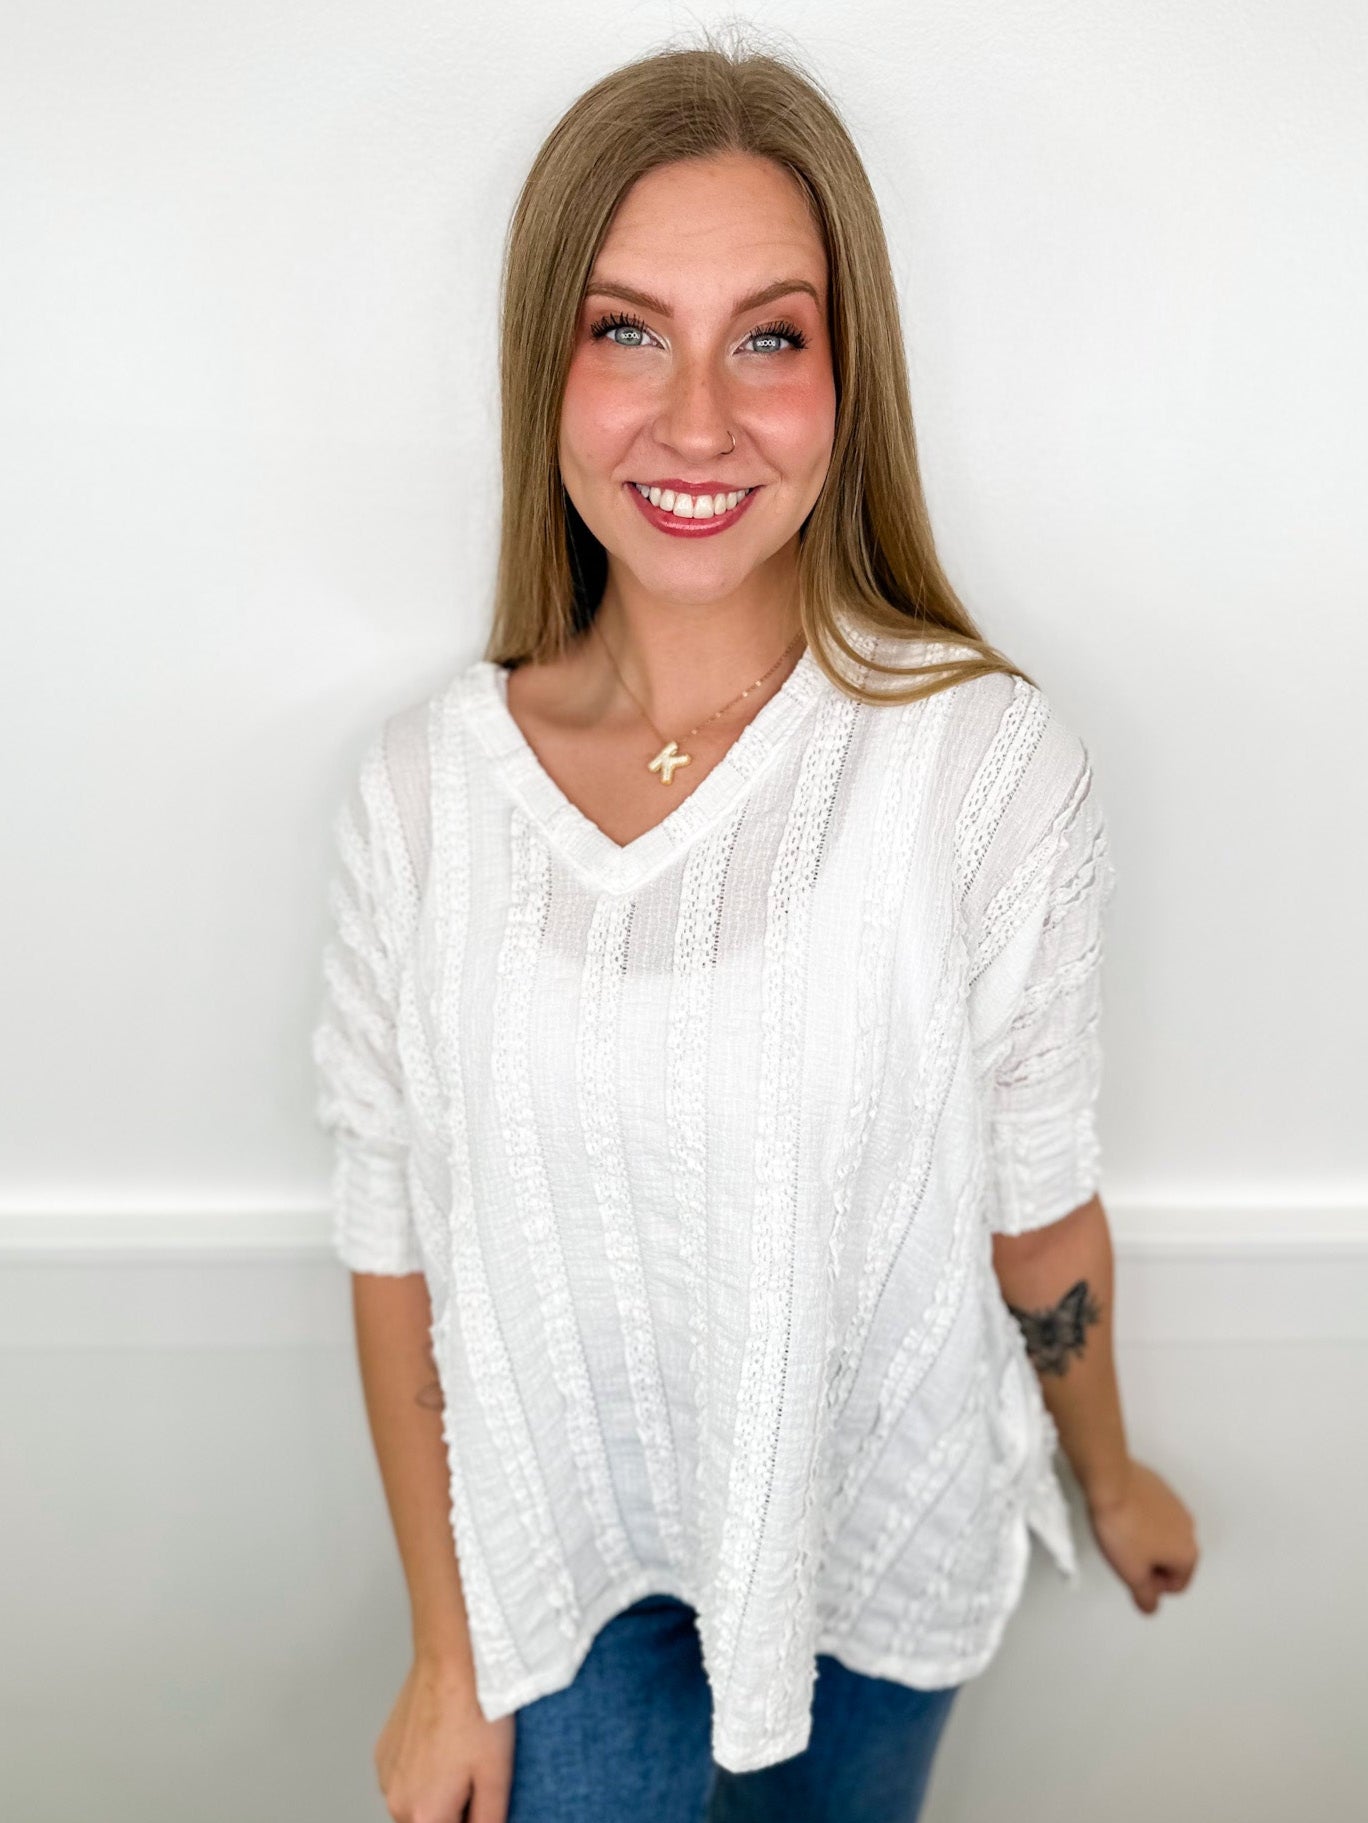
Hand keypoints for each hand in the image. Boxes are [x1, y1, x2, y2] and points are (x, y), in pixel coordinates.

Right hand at [374, 1653, 514, 1822]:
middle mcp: (395, 1801)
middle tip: (475, 1773)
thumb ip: (488, 1821)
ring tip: (460, 1753)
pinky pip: (405, 1775)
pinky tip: (443, 1742)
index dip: (472, 1819)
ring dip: (437, 1791)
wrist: (451, 1660)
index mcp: (423, 1816)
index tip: (481, 1798)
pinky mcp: (382, 1751)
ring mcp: (385, 1774)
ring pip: (417, 1800)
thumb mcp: (497, 1777)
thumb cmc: (476, 1711)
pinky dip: (422, 1769)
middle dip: (454, 1810)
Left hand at [1085, 1456, 1198, 1613]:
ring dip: (1146, 1542)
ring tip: (1121, 1534)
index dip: (1151, 1587)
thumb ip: (1145, 1597)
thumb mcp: (1131, 1574)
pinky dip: (1143, 1520)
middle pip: (1172, 1561)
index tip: (1132, 1574)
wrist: (1110, 1480)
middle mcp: (1189, 1529)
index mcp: (1188, 1553)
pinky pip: (1156, 1515)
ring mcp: (1177, 1506)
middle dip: (1150, 1564)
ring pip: (1164, 1537)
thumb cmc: (1122, 1525)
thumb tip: (1151, 1607)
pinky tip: (1123, 1516)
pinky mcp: (1162, 1489)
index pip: (1176, 1586)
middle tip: (1125, 1556)